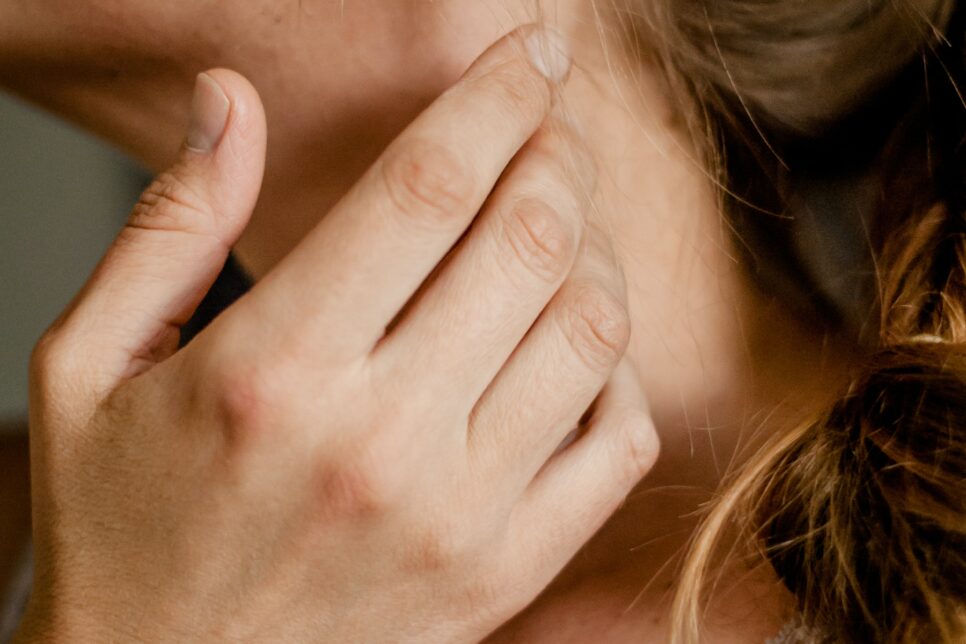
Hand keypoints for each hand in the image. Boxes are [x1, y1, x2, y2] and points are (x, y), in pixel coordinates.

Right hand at [19, 26, 657, 642]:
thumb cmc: (120, 526)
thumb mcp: (90, 367)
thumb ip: (168, 225)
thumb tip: (233, 100)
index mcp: (275, 368)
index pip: (429, 186)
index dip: (498, 94)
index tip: (536, 50)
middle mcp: (382, 441)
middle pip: (529, 241)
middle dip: (558, 150)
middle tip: (551, 122)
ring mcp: (460, 517)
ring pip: (590, 330)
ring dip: (596, 247)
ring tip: (563, 220)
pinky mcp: (506, 573)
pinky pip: (617, 442)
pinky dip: (617, 369)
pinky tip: (569, 341)